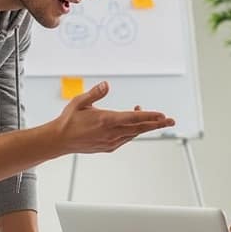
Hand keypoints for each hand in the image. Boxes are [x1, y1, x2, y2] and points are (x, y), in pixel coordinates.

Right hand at [53, 82, 175, 153]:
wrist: (59, 140)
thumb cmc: (69, 119)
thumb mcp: (79, 102)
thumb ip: (94, 93)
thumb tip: (106, 85)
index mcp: (106, 120)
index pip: (133, 119)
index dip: (150, 116)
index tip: (163, 115)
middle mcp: (111, 133)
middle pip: (139, 128)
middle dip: (157, 124)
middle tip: (171, 120)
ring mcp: (111, 142)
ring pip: (134, 134)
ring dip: (146, 126)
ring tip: (157, 119)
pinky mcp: (109, 147)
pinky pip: (126, 138)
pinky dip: (134, 131)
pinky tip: (137, 124)